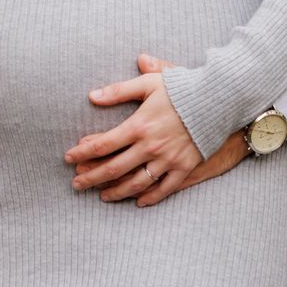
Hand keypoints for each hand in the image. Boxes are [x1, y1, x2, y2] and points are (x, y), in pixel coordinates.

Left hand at [63, 53, 203, 206]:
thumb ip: (119, 90)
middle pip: (113, 168)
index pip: (102, 144)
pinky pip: (164, 189)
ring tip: (102, 196)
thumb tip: (92, 96)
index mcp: (138, 125)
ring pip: (136, 183)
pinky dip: (150, 198)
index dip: (82, 152)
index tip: (68, 157)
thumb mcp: (149, 84)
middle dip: (91, 178)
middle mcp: (150, 146)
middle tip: (76, 184)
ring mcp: (168, 160)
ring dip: (116, 192)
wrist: (218, 99)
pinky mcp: (184, 168)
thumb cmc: (182, 88)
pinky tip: (138, 202)